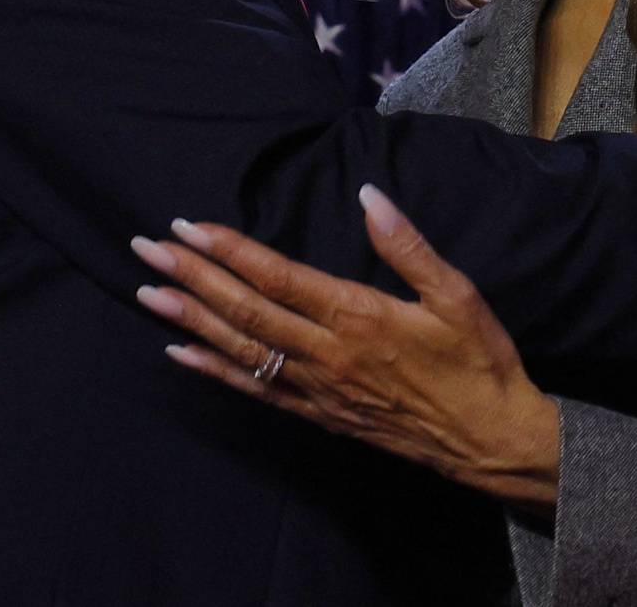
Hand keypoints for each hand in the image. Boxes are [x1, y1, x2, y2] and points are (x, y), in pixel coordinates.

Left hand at [129, 185, 560, 517]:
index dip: (229, 250)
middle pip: (245, 310)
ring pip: (241, 350)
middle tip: (146, 248)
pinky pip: (257, 391)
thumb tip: (369, 195)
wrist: (491, 442)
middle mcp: (327, 354)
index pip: (277, 277)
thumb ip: (408, 246)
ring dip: (191, 320)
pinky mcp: (320, 415)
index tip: (188, 226)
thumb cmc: (479, 363)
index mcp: (358, 317)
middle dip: (192, 276)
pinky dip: (215, 372)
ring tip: (148, 292)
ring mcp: (318, 390)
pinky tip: (182, 354)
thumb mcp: (458, 296)